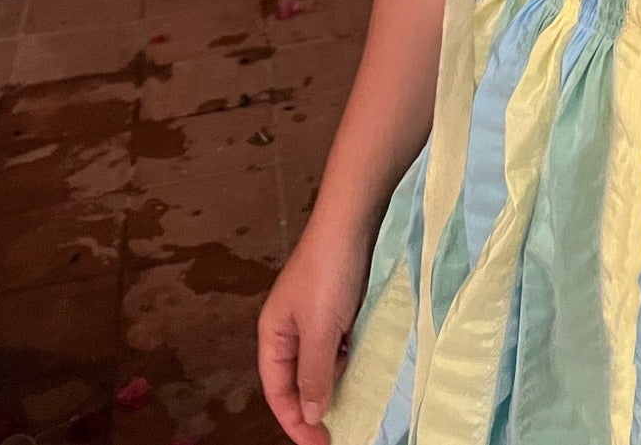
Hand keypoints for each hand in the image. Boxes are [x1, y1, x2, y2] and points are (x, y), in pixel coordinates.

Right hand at [257, 218, 369, 442]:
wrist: (355, 219)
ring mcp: (317, 315)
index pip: (277, 390)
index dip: (294, 421)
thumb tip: (309, 413)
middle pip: (297, 379)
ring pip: (321, 363)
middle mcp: (291, 327)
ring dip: (334, 384)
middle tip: (338, 431)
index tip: (319, 443)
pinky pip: (341, 344)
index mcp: (274, 333)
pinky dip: (350, 360)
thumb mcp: (320, 329)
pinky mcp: (341, 304)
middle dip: (313, 407)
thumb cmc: (330, 272)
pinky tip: (365, 369)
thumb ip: (314, 373)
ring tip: (354, 407)